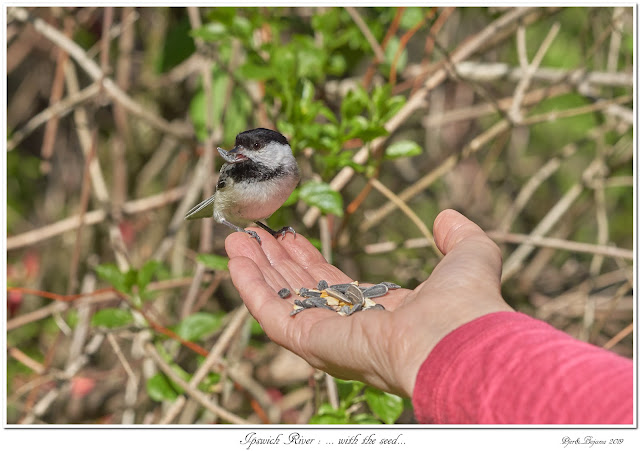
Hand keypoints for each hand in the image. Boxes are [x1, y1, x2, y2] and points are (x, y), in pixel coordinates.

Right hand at [225, 209, 511, 397]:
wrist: (458, 339)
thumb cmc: (467, 303)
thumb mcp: (468, 255)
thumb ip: (458, 236)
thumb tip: (448, 217)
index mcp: (380, 311)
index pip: (332, 282)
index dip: (307, 258)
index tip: (289, 235)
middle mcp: (349, 327)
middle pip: (300, 290)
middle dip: (274, 261)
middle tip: (253, 233)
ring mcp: (328, 338)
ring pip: (280, 300)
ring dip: (256, 269)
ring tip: (236, 240)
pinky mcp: (311, 344)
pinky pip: (271, 315)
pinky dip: (250, 287)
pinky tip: (235, 260)